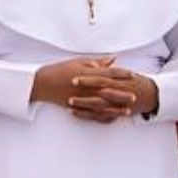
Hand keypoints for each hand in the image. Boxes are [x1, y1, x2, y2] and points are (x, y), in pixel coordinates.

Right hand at [33, 56, 148, 122]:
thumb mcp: (78, 62)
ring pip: (102, 105)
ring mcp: (82, 99)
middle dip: (123, 93)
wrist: (42, 84)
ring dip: (116, 108)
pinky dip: (102, 116)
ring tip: (127, 110)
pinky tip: (112, 118)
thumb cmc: (59, 70)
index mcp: (87, 74)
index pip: (108, 74)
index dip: (122, 74)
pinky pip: (92, 114)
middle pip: (108, 91)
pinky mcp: (77, 108)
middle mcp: (86, 88)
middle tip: (135, 95)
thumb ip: (97, 62)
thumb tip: (112, 59)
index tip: (132, 75)